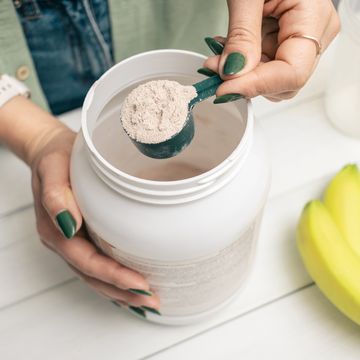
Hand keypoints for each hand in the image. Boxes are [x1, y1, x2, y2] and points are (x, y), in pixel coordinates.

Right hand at [27, 120, 159, 312]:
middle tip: (152, 302)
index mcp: (56, 230)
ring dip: (120, 291)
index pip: (87, 261)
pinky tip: (129, 287)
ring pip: (95, 276)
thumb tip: (69, 225)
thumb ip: (56, 196)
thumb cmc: (55, 158)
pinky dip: (114, 280)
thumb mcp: (53, 168)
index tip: (140, 285)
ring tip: (146, 302)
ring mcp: (72, 242)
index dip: (113, 276)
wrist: (50, 152)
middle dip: (122, 292)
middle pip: (93, 276)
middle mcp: (64, 241)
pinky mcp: (82, 237)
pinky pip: (97, 265)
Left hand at [203, 0, 339, 101]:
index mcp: (314, 18)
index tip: (223, 89)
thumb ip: (242, 35)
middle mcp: (314, 34)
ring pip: (271, 80)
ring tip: (218, 56)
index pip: (292, 73)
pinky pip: (264, 66)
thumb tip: (233, 74)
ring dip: (241, 75)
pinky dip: (242, 65)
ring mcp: (299, 39)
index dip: (256, 86)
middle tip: (215, 70)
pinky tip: (228, 51)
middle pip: (283, 83)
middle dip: (246, 82)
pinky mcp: (284, 41)